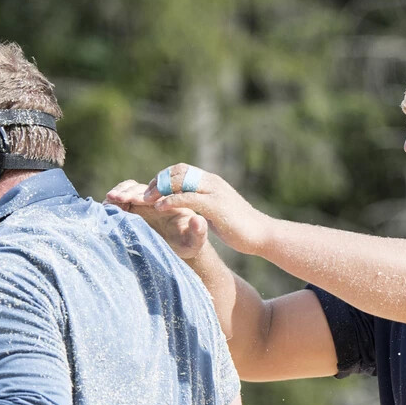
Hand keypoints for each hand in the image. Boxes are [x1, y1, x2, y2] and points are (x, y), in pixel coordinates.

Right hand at [105, 179, 208, 259]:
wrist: (178, 246)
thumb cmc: (188, 244)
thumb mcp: (195, 241)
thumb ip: (199, 232)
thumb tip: (198, 220)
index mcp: (173, 201)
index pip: (159, 191)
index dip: (147, 195)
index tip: (138, 200)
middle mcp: (158, 198)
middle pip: (142, 188)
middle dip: (129, 192)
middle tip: (118, 198)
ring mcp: (145, 201)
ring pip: (131, 188)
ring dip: (121, 192)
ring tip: (111, 199)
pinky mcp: (134, 207)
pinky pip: (123, 198)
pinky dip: (115, 199)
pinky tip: (107, 206)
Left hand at [109, 163, 270, 255]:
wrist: (261, 235)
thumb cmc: (240, 228)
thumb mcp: (217, 212)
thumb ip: (204, 205)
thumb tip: (190, 208)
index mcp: (212, 182)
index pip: (182, 170)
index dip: (164, 177)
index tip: (151, 191)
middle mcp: (212, 182)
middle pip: (178, 171)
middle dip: (158, 181)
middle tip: (144, 195)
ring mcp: (215, 191)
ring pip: (181, 180)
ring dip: (160, 189)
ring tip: (146, 200)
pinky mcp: (216, 205)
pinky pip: (188, 197)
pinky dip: (171, 200)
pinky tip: (159, 207)